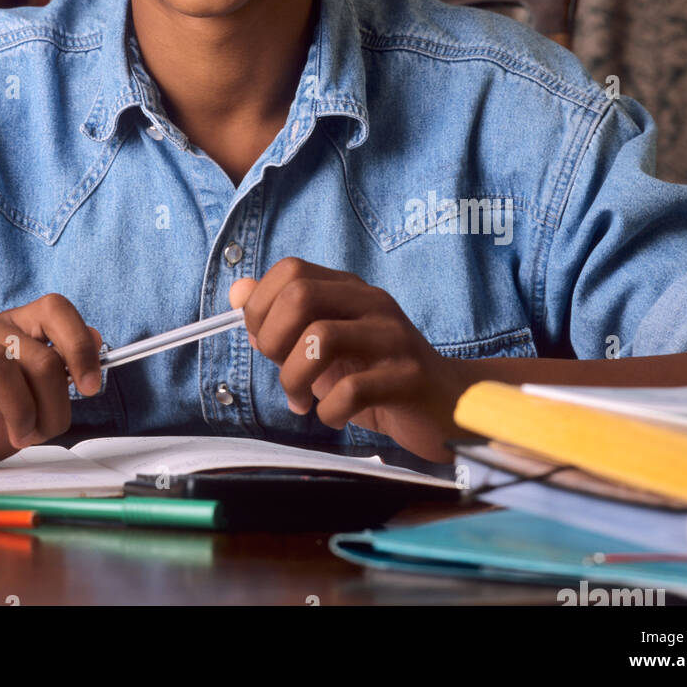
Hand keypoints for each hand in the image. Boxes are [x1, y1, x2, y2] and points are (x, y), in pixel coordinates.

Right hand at [0, 293, 103, 474]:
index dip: (79, 345)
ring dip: (18, 409)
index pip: (54, 308)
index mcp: (13, 328)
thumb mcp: (31, 404)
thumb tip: (98, 338)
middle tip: (42, 431)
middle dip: (52, 402)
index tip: (89, 387)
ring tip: (16, 435)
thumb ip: (61, 372)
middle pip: (35, 351)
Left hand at [230, 258, 469, 461]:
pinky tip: (332, 416)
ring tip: (299, 401)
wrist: (448, 404)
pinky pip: (351, 390)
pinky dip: (328, 410)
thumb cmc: (378, 374)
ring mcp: (393, 338)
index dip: (261, 306)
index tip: (262, 341)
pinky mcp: (408, 378)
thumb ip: (283, 319)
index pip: (290, 270)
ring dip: (294, 377)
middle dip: (273, 338)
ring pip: (320, 339)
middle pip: (300, 295)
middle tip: (280, 369)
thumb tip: (238, 292)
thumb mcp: (326, 344)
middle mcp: (371, 304)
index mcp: (349, 290)